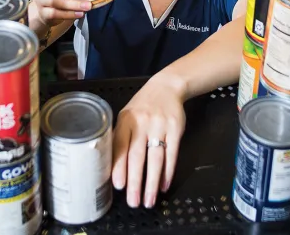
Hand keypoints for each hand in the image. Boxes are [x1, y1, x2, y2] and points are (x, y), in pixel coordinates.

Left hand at [112, 72, 187, 207]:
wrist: (167, 87)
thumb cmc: (142, 106)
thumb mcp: (127, 116)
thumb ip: (120, 137)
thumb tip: (113, 169)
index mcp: (126, 120)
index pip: (120, 146)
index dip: (119, 166)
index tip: (119, 186)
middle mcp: (142, 122)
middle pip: (137, 156)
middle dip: (135, 182)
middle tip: (133, 201)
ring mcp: (160, 125)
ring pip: (155, 158)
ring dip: (152, 182)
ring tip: (149, 200)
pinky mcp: (175, 128)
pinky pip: (172, 154)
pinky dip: (168, 172)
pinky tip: (164, 185)